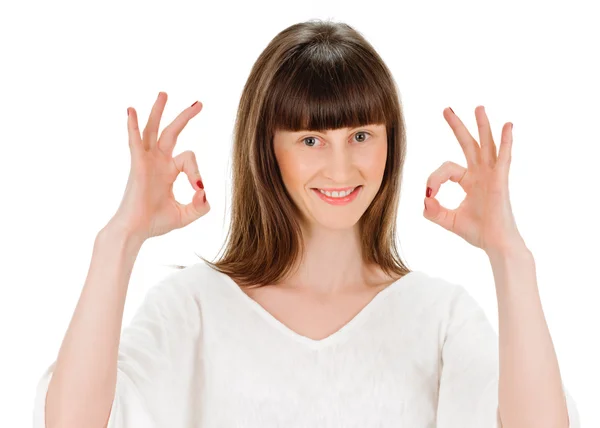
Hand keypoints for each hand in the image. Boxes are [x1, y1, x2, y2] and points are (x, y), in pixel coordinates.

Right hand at [108, 92, 208, 241]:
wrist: (135, 232)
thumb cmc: (155, 223)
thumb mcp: (186, 215)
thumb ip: (201, 206)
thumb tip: (205, 191)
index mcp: (168, 170)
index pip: (189, 158)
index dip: (196, 172)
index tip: (198, 189)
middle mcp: (158, 162)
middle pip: (171, 132)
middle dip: (184, 117)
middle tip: (199, 103)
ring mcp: (146, 162)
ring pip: (153, 130)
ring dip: (159, 111)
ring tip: (164, 94)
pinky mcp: (137, 165)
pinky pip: (135, 141)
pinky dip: (133, 126)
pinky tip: (131, 110)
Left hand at [423, 106, 524, 254]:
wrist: (496, 244)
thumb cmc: (477, 232)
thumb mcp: (448, 220)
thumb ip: (432, 211)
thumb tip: (425, 198)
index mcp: (469, 181)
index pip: (446, 169)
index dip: (434, 179)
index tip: (430, 194)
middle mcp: (480, 174)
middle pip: (468, 144)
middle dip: (457, 126)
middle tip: (446, 109)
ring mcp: (491, 176)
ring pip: (486, 145)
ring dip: (482, 126)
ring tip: (478, 107)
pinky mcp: (500, 181)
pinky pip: (503, 158)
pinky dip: (506, 141)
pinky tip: (508, 126)